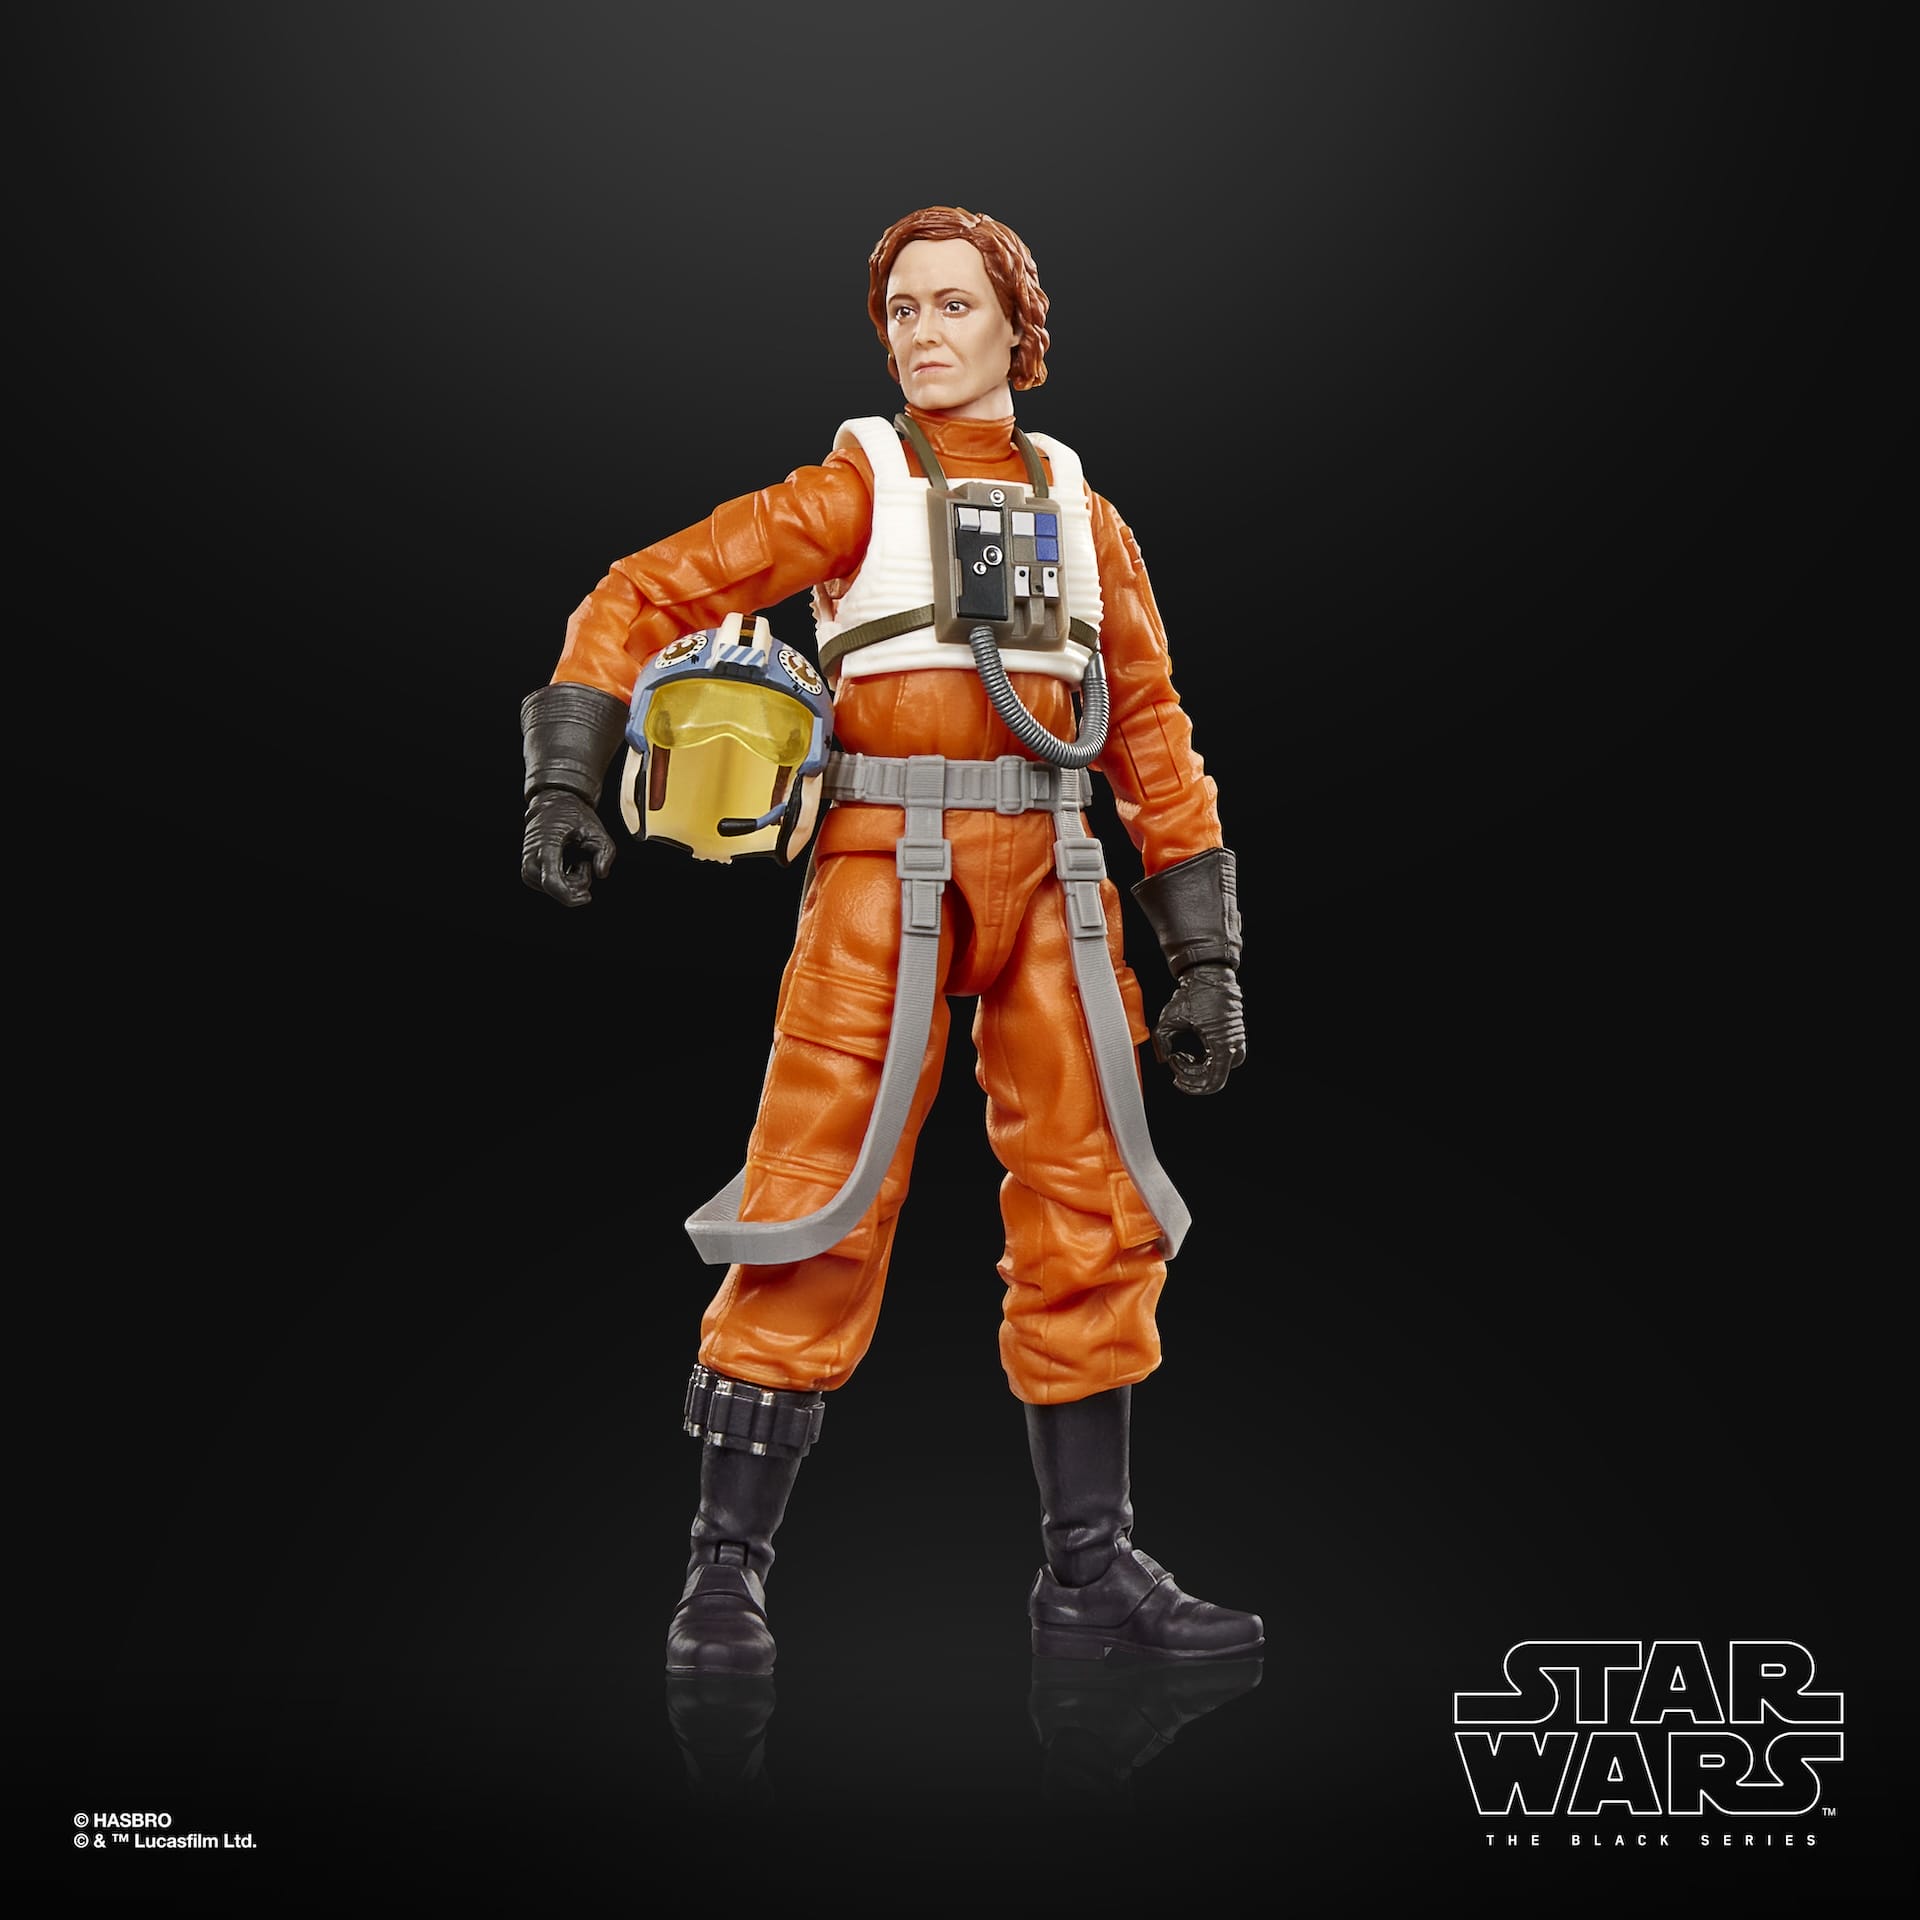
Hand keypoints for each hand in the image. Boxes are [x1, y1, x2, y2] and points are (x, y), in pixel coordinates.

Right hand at [521, 790, 614, 906]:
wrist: (552, 807)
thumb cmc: (572, 818)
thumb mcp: (596, 830)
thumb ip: (606, 852)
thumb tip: (602, 874)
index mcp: (545, 847)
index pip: (551, 882)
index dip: (569, 896)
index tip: (587, 897)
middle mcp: (531, 860)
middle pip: (558, 890)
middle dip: (578, 882)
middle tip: (584, 862)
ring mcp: (528, 869)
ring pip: (556, 892)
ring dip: (572, 881)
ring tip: (574, 859)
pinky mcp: (529, 875)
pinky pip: (553, 889)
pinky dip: (565, 881)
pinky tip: (567, 864)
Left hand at [1152, 963, 1244, 1095]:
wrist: (1209, 973)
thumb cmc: (1194, 993)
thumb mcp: (1169, 1020)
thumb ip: (1162, 1043)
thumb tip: (1164, 1058)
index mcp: (1221, 1044)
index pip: (1214, 1082)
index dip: (1194, 1087)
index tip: (1178, 1079)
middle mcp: (1233, 1045)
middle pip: (1216, 1078)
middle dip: (1193, 1077)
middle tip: (1176, 1068)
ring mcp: (1236, 1039)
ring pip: (1221, 1069)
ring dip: (1200, 1069)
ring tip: (1182, 1057)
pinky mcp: (1234, 1034)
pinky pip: (1223, 1057)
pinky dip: (1206, 1059)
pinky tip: (1191, 1051)